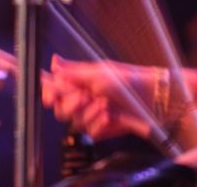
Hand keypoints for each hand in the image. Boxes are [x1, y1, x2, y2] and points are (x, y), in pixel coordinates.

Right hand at [42, 55, 157, 139]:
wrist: (150, 99)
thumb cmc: (127, 80)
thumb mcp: (98, 72)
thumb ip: (73, 72)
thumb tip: (54, 63)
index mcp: (79, 82)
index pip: (53, 87)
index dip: (47, 91)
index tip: (48, 95)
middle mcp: (82, 99)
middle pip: (59, 109)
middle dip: (70, 104)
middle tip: (84, 96)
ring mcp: (91, 115)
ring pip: (74, 122)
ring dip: (89, 113)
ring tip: (105, 104)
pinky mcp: (101, 129)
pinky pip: (90, 132)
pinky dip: (99, 123)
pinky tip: (110, 116)